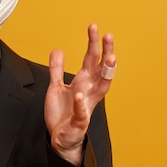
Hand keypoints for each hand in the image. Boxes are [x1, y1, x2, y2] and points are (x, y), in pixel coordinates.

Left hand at [44, 24, 115, 165]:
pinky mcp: (79, 121)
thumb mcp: (56, 87)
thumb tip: (58, 49)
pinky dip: (80, 104)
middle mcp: (88, 92)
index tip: (95, 28)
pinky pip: (81, 112)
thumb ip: (56, 69)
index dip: (94, 44)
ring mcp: (86, 106)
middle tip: (109, 35)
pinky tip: (78, 95)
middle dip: (106, 52)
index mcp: (83, 83)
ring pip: (101, 88)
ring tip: (110, 58)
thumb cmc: (62, 113)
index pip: (92, 60)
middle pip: (101, 69)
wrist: (60, 138)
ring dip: (106, 74)